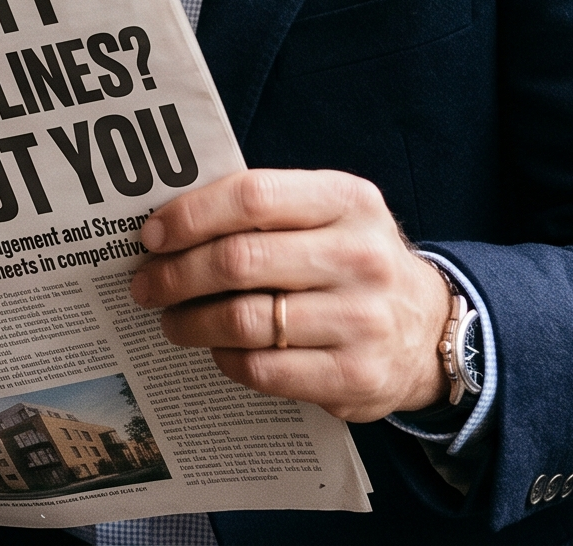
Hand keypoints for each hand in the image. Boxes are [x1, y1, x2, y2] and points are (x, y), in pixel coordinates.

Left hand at [129, 169, 454, 422]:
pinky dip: (225, 359)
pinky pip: (262, 370)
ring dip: (189, 322)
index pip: (252, 197)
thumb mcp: (330, 214)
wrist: (427, 328)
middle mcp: (360, 256)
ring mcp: (361, 319)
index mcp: (348, 200)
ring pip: (244, 320)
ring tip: (171, 320)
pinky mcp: (354, 375)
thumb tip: (169, 224)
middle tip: (145, 284)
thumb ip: (266, 209)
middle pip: (239, 260)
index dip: (190, 216)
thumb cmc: (352, 261)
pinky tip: (217, 349)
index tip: (151, 235)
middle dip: (175, 275)